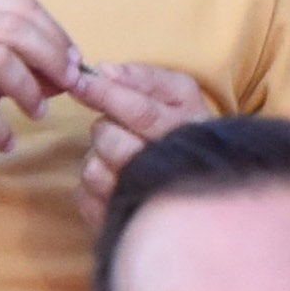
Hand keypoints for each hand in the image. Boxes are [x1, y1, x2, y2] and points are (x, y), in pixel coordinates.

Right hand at [0, 0, 82, 180]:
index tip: (75, 62)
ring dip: (29, 91)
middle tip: (65, 86)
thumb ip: (17, 58)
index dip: (56, 34)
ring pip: (0, 61)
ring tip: (37, 113)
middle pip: (15, 29)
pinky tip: (4, 141)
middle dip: (51, 59)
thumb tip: (70, 70)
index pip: (20, 6)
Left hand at [68, 62, 208, 221]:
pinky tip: (112, 177)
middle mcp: (166, 167)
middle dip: (104, 128)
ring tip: (118, 154)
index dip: (105, 94)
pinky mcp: (121, 219)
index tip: (80, 81)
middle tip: (115, 125)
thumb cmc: (185, 126)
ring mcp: (143, 198)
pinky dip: (90, 184)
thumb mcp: (178, 92)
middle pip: (112, 142)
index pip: (139, 111)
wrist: (209, 181)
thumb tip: (104, 71)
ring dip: (97, 157)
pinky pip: (86, 198)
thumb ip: (144, 77)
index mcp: (183, 128)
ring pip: (95, 171)